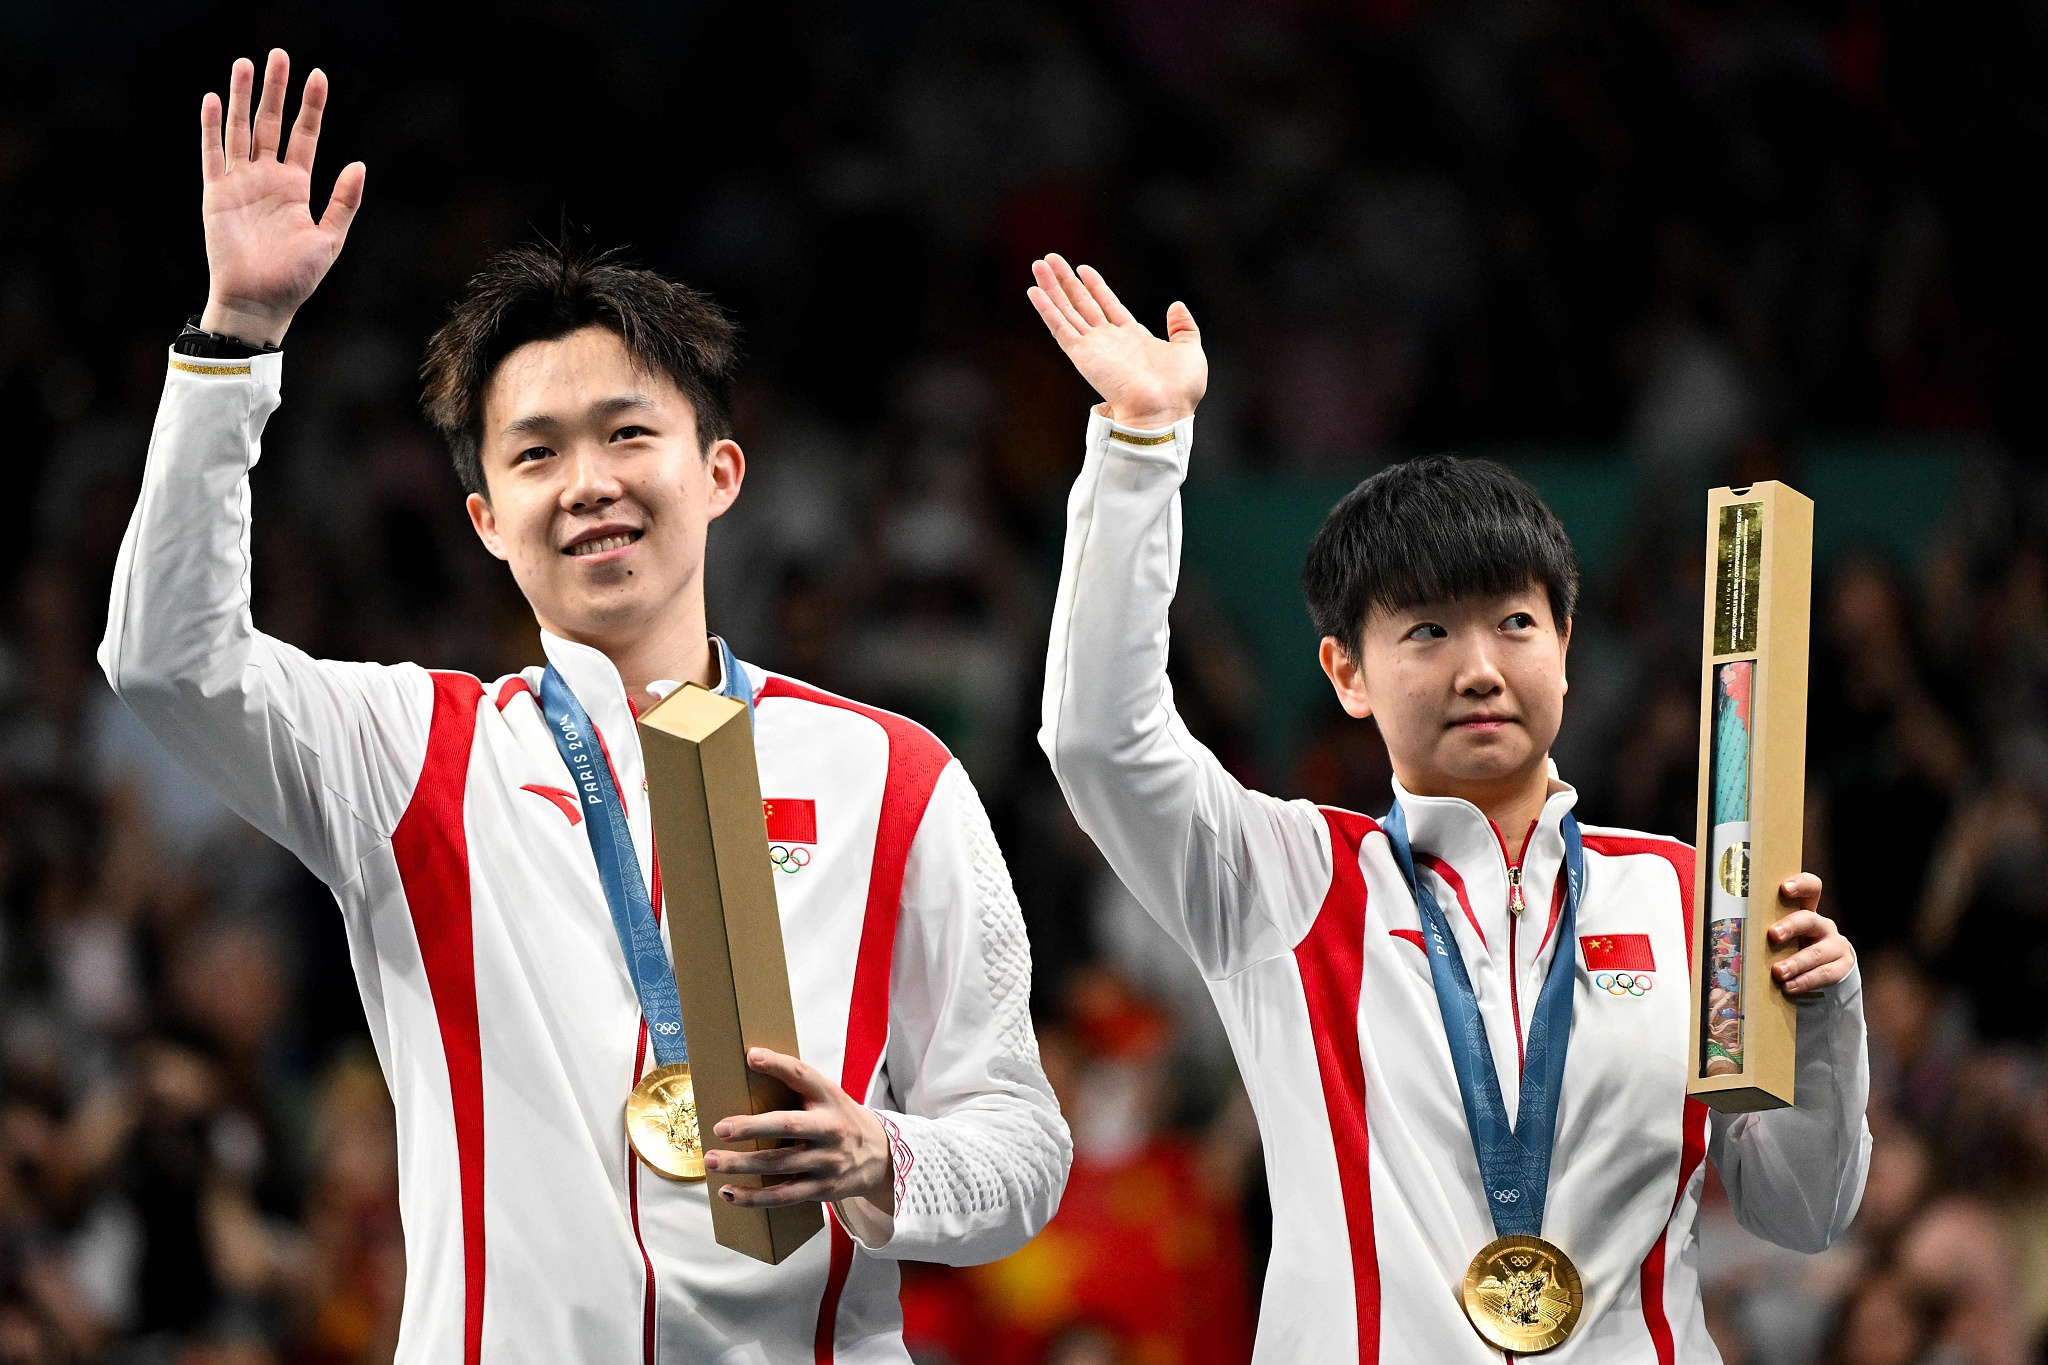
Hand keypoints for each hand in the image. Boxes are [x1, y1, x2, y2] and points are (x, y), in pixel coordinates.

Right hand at [198, 50, 365, 345]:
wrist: (259, 302)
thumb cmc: (295, 278)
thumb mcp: (329, 240)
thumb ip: (344, 202)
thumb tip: (359, 164)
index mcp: (297, 187)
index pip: (305, 136)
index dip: (311, 107)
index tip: (318, 75)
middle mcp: (268, 179)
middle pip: (272, 123)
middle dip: (276, 90)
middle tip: (279, 54)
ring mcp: (240, 184)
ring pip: (241, 130)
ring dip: (243, 98)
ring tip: (245, 64)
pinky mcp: (216, 195)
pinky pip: (213, 155)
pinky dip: (211, 128)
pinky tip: (213, 100)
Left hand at [702, 1048, 893, 1210]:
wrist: (881, 1157)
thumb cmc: (840, 1120)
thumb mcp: (829, 1097)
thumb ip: (799, 1088)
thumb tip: (749, 1067)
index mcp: (830, 1098)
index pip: (804, 1075)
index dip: (778, 1065)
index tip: (751, 1056)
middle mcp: (831, 1128)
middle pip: (788, 1126)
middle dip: (751, 1127)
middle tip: (719, 1128)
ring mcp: (827, 1161)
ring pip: (779, 1164)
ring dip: (742, 1164)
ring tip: (712, 1160)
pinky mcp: (822, 1189)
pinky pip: (783, 1196)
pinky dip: (753, 1197)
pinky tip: (729, 1193)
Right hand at [1027, 254, 1206, 429]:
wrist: (1165, 410)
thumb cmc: (1180, 390)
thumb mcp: (1190, 350)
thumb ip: (1183, 327)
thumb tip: (1177, 305)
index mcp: (1133, 339)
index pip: (1108, 305)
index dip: (1095, 286)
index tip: (1083, 269)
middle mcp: (1110, 341)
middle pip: (1082, 304)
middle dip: (1066, 281)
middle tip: (1050, 260)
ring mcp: (1094, 348)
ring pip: (1067, 311)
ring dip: (1051, 288)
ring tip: (1038, 265)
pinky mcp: (1083, 356)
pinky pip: (1060, 328)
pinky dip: (1047, 310)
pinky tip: (1034, 292)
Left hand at [1768, 874, 1855, 995]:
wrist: (1825, 969)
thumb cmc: (1792, 947)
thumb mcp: (1783, 935)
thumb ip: (1766, 928)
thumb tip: (1729, 929)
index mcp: (1807, 910)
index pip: (1811, 888)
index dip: (1801, 884)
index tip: (1784, 888)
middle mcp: (1822, 925)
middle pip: (1809, 920)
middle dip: (1791, 926)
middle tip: (1773, 934)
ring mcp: (1835, 946)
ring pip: (1817, 952)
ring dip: (1796, 963)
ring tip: (1778, 972)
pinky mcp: (1842, 967)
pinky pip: (1824, 974)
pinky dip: (1805, 981)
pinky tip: (1789, 987)